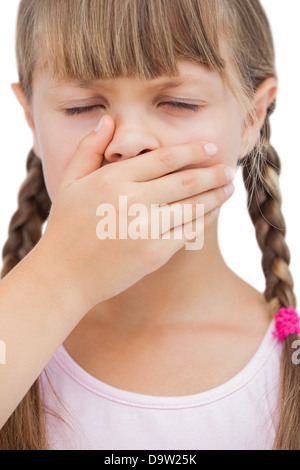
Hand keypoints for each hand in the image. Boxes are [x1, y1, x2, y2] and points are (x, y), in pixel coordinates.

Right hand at [41, 115, 234, 310]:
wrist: (65, 275)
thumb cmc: (66, 227)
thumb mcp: (70, 182)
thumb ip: (89, 148)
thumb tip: (108, 119)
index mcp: (113, 178)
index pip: (164, 158)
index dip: (193, 150)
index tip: (211, 146)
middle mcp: (132, 200)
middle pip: (186, 180)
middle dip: (213, 173)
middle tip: (229, 169)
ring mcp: (145, 228)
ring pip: (193, 206)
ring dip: (216, 195)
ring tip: (230, 188)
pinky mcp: (155, 253)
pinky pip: (189, 232)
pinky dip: (205, 221)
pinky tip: (214, 213)